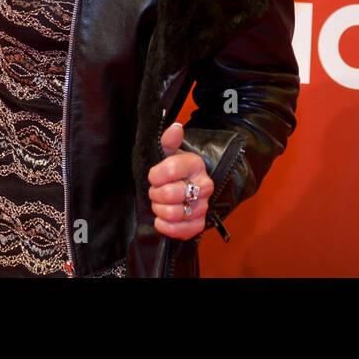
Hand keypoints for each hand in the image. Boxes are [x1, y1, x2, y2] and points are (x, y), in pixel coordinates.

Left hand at [147, 122, 212, 240]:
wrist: (181, 188)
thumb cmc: (171, 170)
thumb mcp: (167, 152)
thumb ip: (168, 140)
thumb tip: (176, 128)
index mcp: (196, 164)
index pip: (169, 169)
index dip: (155, 175)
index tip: (154, 175)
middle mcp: (205, 185)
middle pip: (169, 194)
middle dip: (155, 194)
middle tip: (155, 191)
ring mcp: (203, 206)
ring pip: (172, 213)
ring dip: (159, 210)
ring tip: (160, 204)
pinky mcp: (199, 225)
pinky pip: (179, 230)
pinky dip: (165, 226)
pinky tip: (163, 218)